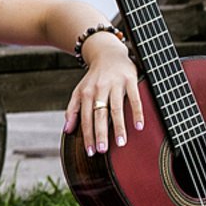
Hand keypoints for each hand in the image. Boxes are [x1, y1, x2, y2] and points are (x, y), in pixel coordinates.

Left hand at [63, 33, 142, 155]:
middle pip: (99, 115)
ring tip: (121, 143)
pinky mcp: (130, 80)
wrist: (107, 54)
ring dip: (118, 127)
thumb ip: (72, 110)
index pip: (86, 118)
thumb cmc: (93, 78)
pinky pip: (134, 99)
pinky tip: (138, 126)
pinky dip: (136, 112)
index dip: (87, 135)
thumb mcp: (79, 91)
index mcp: (85, 93)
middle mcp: (99, 89)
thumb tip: (67, 130)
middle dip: (100, 134)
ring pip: (116, 108)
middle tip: (103, 151)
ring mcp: (115, 84)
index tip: (90, 152)